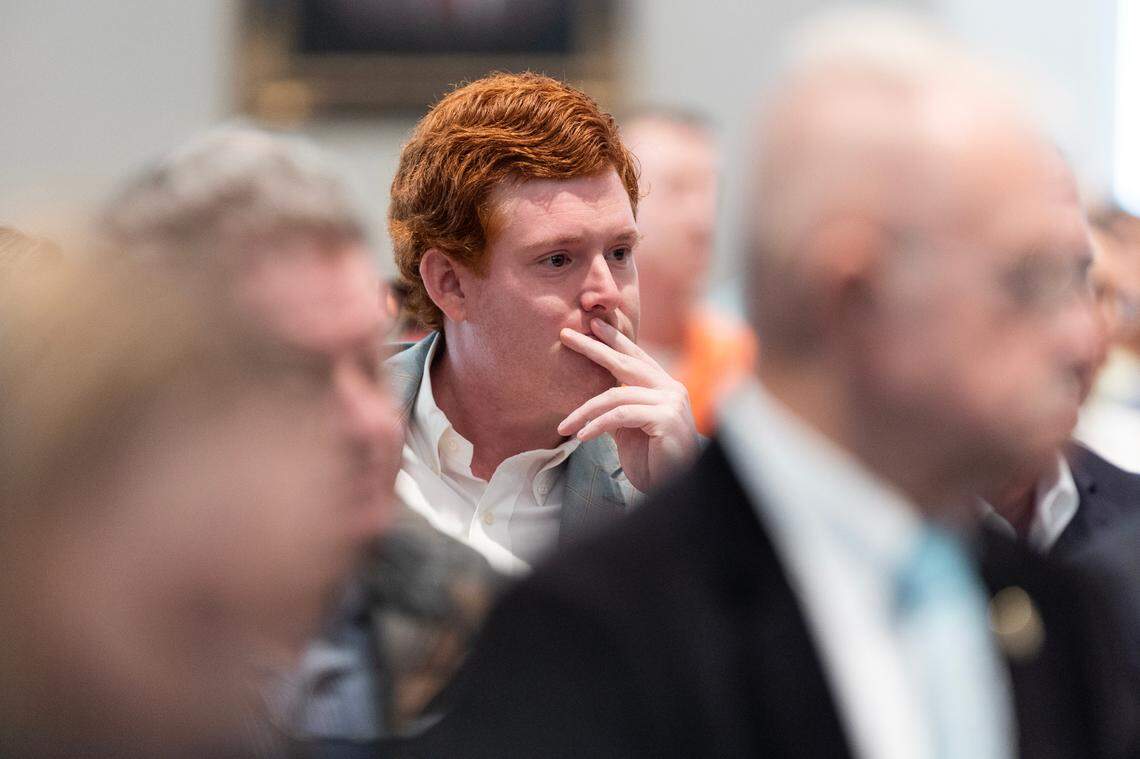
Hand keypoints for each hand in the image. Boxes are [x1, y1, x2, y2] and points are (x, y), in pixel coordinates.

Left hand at [557, 318, 698, 491]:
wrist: (672, 489)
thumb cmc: (652, 462)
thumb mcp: (629, 430)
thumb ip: (617, 409)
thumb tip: (594, 399)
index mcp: (664, 387)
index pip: (636, 357)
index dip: (615, 340)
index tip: (592, 325)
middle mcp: (671, 389)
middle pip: (626, 362)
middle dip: (595, 348)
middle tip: (568, 336)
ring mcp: (671, 401)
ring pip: (616, 395)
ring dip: (584, 411)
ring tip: (564, 427)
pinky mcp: (666, 418)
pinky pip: (621, 415)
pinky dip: (597, 424)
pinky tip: (582, 436)